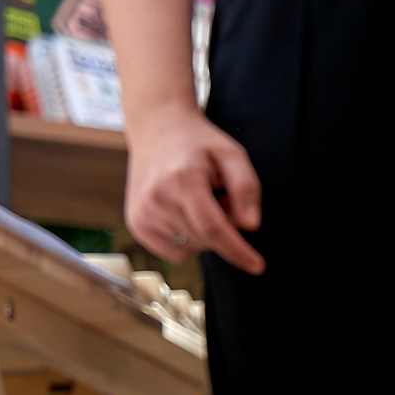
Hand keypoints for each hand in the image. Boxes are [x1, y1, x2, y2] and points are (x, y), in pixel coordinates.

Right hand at [124, 106, 264, 273]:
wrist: (157, 128)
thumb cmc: (200, 143)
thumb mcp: (232, 155)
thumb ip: (246, 188)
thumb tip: (250, 226)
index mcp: (182, 180)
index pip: (213, 228)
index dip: (237, 250)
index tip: (257, 266)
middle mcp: (156, 197)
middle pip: (205, 239)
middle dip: (223, 229)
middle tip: (218, 197)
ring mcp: (142, 212)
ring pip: (191, 248)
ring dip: (204, 233)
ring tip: (197, 200)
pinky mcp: (136, 223)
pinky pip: (174, 252)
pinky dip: (187, 240)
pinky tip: (184, 212)